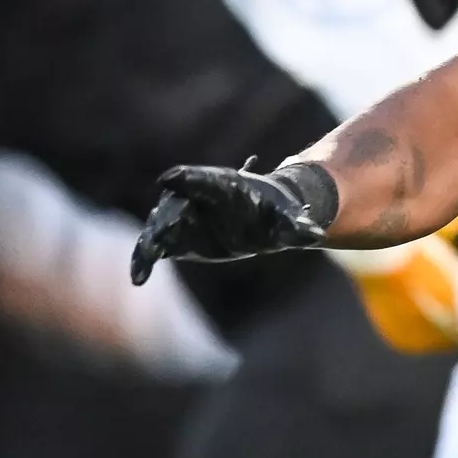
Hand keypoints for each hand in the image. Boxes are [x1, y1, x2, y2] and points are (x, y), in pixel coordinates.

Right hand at [130, 161, 325, 286]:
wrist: (263, 219)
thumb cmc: (278, 215)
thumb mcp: (288, 223)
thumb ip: (298, 228)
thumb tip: (318, 237)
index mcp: (226, 186)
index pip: (202, 179)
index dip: (187, 178)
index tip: (169, 179)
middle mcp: (199, 197)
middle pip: (174, 204)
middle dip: (163, 218)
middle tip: (154, 239)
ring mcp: (184, 215)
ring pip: (159, 226)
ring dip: (148, 244)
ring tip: (141, 267)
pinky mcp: (176, 237)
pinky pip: (154, 247)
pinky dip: (144, 259)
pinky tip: (138, 279)